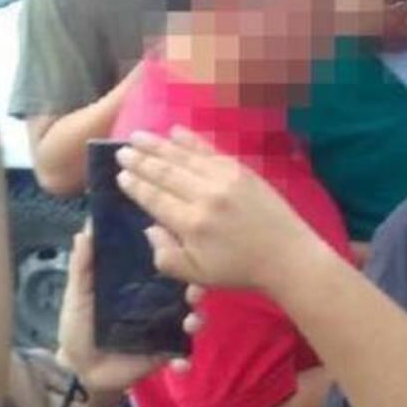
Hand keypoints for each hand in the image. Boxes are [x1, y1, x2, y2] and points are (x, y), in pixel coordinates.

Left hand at [55, 229, 199, 391]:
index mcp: (138, 282)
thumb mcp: (77, 295)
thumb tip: (85, 230)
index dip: (174, 253)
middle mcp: (156, 300)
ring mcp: (163, 326)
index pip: (162, 263)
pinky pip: (182, 353)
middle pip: (184, 288)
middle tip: (194, 288)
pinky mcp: (164, 351)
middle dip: (195, 286)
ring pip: (190, 316)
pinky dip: (185, 359)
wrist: (79, 370)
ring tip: (191, 323)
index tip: (181, 243)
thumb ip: (82, 266)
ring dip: (196, 318)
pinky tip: (180, 365)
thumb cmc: (77, 326)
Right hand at [116, 127, 327, 293]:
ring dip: (158, 145)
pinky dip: (191, 140)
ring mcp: (224, 179)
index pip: (154, 198)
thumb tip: (149, 228)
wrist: (286, 256)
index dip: (135, 185)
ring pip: (184, 158)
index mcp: (191, 224)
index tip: (120, 174)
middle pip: (165, 173)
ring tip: (138, 136)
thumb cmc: (239, 270)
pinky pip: (210, 150)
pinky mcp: (241, 170)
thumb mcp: (197, 275)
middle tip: (122, 151)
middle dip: (140, 160)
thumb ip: (167, 255)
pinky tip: (175, 131)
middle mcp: (205, 196)